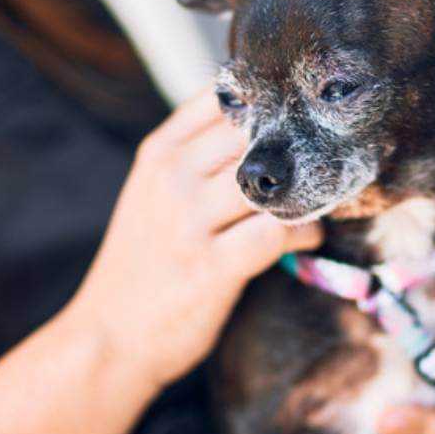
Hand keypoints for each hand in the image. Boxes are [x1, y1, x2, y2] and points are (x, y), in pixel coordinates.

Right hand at [68, 92, 321, 390]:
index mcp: (159, 153)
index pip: (224, 95)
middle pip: (255, 131)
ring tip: (319, 204)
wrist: (107, 338)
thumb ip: (195, 159)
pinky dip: (303, 232)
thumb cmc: (142, 266)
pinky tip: (307, 239)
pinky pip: (277, 231)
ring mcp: (189, 222)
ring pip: (272, 180)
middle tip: (326, 164)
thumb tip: (264, 128)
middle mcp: (172, 178)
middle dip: (298, 145)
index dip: (271, 100)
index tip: (302, 117)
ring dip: (308, 191)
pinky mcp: (211, 267)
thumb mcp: (152, 195)